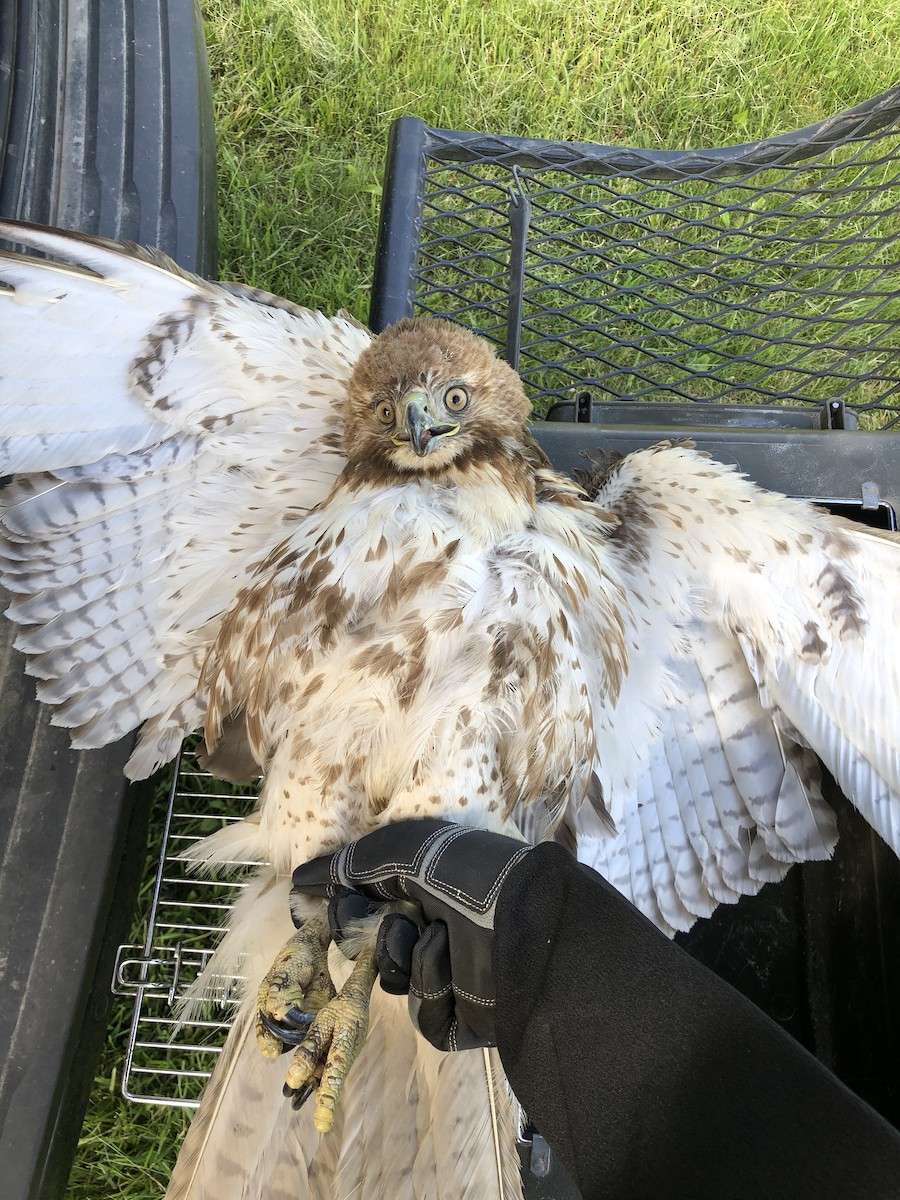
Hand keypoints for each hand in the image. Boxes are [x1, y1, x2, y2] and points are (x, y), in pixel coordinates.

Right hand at [290, 819, 531, 1050]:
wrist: (520, 922)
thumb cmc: (462, 874)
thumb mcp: (401, 851)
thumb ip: (349, 863)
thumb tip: (299, 879)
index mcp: (430, 887)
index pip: (369, 902)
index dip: (343, 904)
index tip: (312, 904)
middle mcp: (439, 927)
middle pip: (371, 943)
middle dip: (362, 929)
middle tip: (368, 917)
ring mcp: (452, 973)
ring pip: (392, 978)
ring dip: (399, 952)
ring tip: (425, 932)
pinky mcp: (462, 1016)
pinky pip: (422, 1008)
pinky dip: (427, 977)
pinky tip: (446, 952)